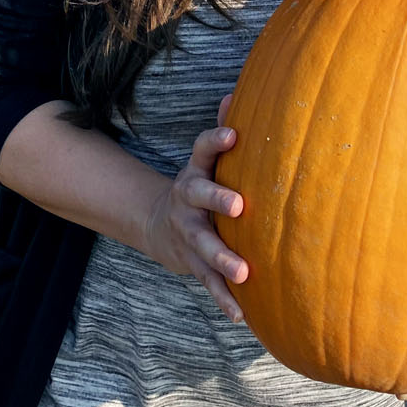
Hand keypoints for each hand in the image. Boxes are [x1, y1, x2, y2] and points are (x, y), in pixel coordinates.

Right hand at [143, 94, 248, 322]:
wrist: (163, 226)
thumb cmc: (201, 186)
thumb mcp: (205, 160)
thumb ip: (220, 130)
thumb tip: (236, 92)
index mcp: (196, 172)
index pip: (203, 150)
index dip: (215, 140)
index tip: (233, 134)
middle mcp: (189, 201)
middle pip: (201, 197)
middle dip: (218, 200)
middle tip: (239, 206)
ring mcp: (189, 234)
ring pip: (204, 245)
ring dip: (223, 258)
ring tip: (243, 271)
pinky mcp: (194, 264)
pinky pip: (208, 282)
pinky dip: (224, 299)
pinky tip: (241, 314)